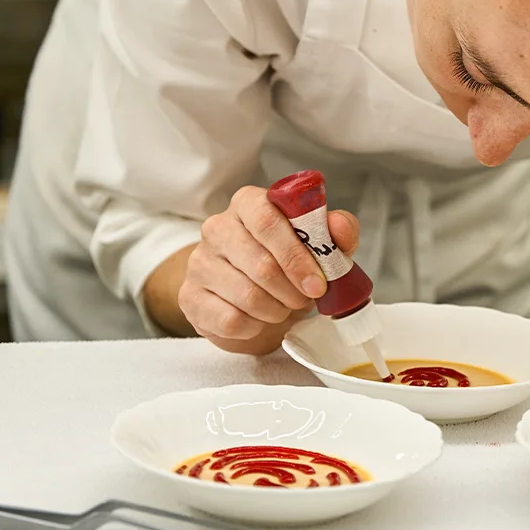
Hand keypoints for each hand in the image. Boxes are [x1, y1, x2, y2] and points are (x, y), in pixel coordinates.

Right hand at [177, 186, 359, 354]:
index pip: (267, 219)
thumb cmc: (287, 264)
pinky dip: (255, 326)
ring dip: (276, 310)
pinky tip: (259, 319)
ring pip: (246, 295)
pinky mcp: (189, 297)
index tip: (318, 283)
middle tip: (304, 299)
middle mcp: (217, 227)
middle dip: (292, 290)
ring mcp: (199, 262)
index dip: (296, 255)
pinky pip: (230, 320)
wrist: (252, 297)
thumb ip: (336, 231)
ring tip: (283, 307)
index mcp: (249, 203)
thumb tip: (340, 228)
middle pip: (260, 263)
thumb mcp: (319, 244)